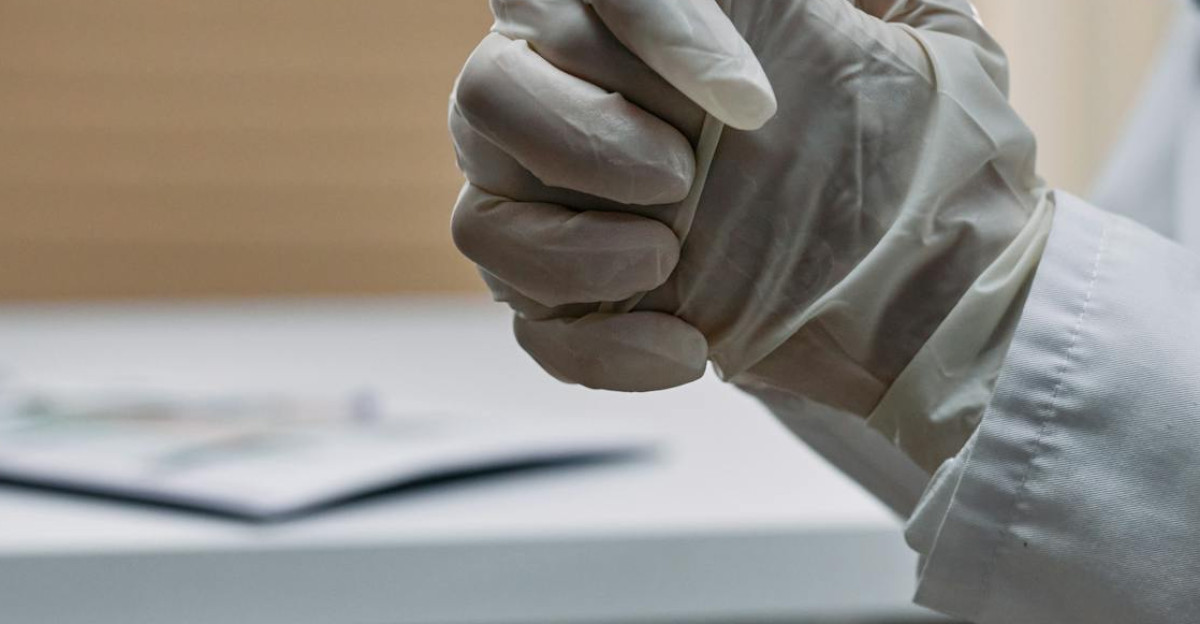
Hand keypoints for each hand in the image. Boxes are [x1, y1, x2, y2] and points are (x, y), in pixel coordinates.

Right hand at [449, 0, 1047, 438]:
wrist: (941, 295)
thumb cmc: (928, 160)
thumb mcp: (921, 46)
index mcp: (664, 37)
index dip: (645, 32)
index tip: (748, 104)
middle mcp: (596, 114)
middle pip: (488, 92)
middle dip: (576, 135)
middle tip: (682, 178)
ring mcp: (577, 221)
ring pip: (478, 220)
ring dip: (562, 247)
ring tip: (668, 261)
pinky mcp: (586, 312)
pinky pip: (533, 330)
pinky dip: (598, 347)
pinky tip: (689, 350)